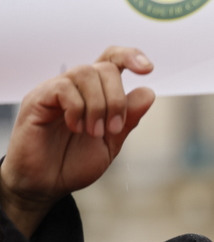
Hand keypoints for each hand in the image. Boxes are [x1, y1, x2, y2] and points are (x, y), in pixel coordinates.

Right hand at [0, 46, 154, 237]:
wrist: (46, 185)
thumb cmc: (75, 162)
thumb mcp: (112, 142)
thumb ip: (129, 118)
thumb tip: (149, 92)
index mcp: (96, 93)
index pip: (112, 59)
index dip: (131, 56)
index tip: (148, 70)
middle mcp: (76, 86)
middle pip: (105, 67)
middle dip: (117, 99)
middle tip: (113, 129)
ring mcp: (55, 90)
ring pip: (85, 73)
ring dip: (98, 105)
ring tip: (94, 132)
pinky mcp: (37, 100)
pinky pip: (63, 87)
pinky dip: (78, 108)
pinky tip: (77, 127)